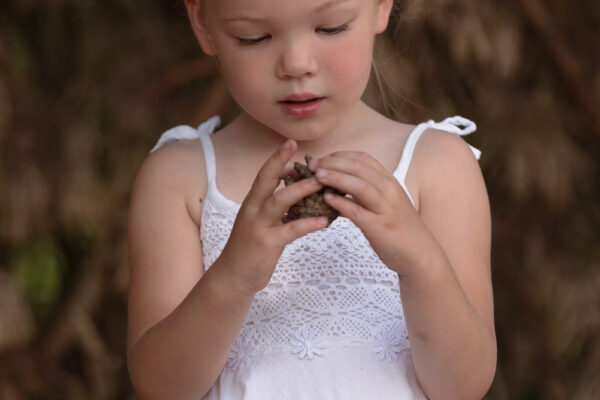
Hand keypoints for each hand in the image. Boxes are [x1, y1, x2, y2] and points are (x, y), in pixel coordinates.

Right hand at [215, 140, 328, 295]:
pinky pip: (290, 231)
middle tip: (297, 147)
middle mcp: (252, 211)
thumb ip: (275, 204)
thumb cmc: (250, 247)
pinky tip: (325, 221)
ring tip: (319, 183)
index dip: (276, 158)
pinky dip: (308, 224)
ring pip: (278, 202)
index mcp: (252, 203)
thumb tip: (294, 185)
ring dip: (299, 190)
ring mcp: (258, 227)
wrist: (233, 276)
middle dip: (280, 162)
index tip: (290, 143)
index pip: (263, 175)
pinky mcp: (266, 245)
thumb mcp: (260, 221)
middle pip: (266, 181)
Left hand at [310, 151, 429, 276]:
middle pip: (359, 168)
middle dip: (333, 163)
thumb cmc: (399, 228)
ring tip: (317, 176)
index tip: (323, 158)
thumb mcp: (386, 203)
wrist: (420, 255)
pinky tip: (327, 199)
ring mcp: (385, 209)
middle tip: (313, 164)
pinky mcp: (380, 228)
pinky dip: (341, 203)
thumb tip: (339, 186)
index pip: (363, 159)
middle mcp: (389, 191)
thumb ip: (366, 193)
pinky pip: (357, 212)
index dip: (340, 156)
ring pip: (359, 186)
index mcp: (390, 182)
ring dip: (336, 177)